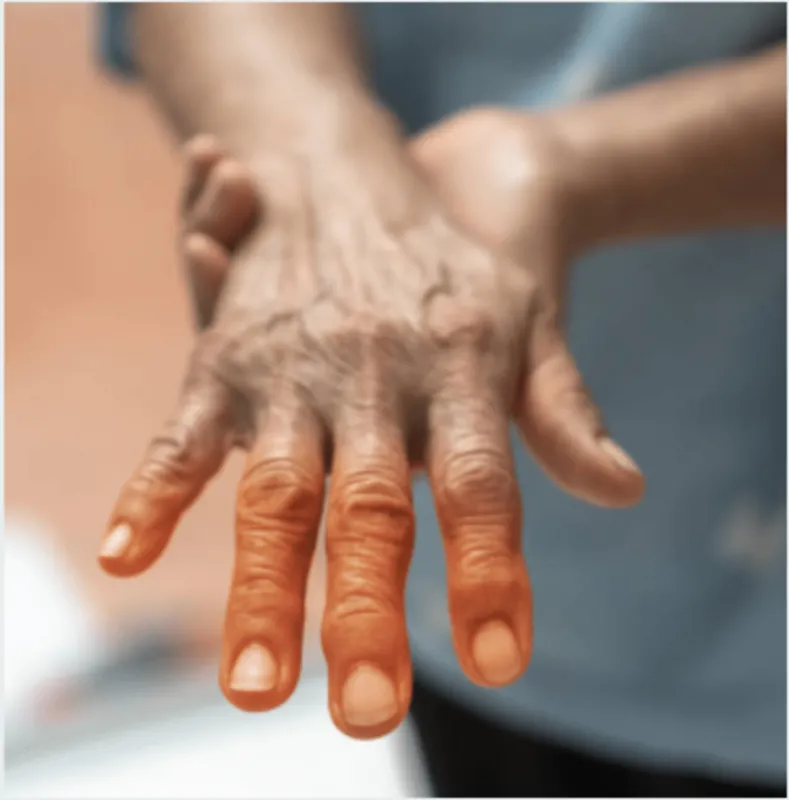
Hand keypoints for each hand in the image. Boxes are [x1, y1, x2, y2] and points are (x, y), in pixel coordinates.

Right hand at [100, 114, 643, 739]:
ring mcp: (292, 374)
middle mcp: (372, 379)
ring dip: (263, 587)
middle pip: (374, 506)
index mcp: (454, 372)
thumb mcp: (525, 320)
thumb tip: (625, 488)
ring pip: (276, 492)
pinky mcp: (226, 365)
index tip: (499, 659)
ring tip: (254, 686)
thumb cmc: (450, 270)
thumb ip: (562, 409)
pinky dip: (153, 495)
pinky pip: (184, 437)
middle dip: (367, 609)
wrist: (351, 179)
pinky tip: (126, 558)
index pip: (482, 485)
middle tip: (368, 711)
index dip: (490, 571)